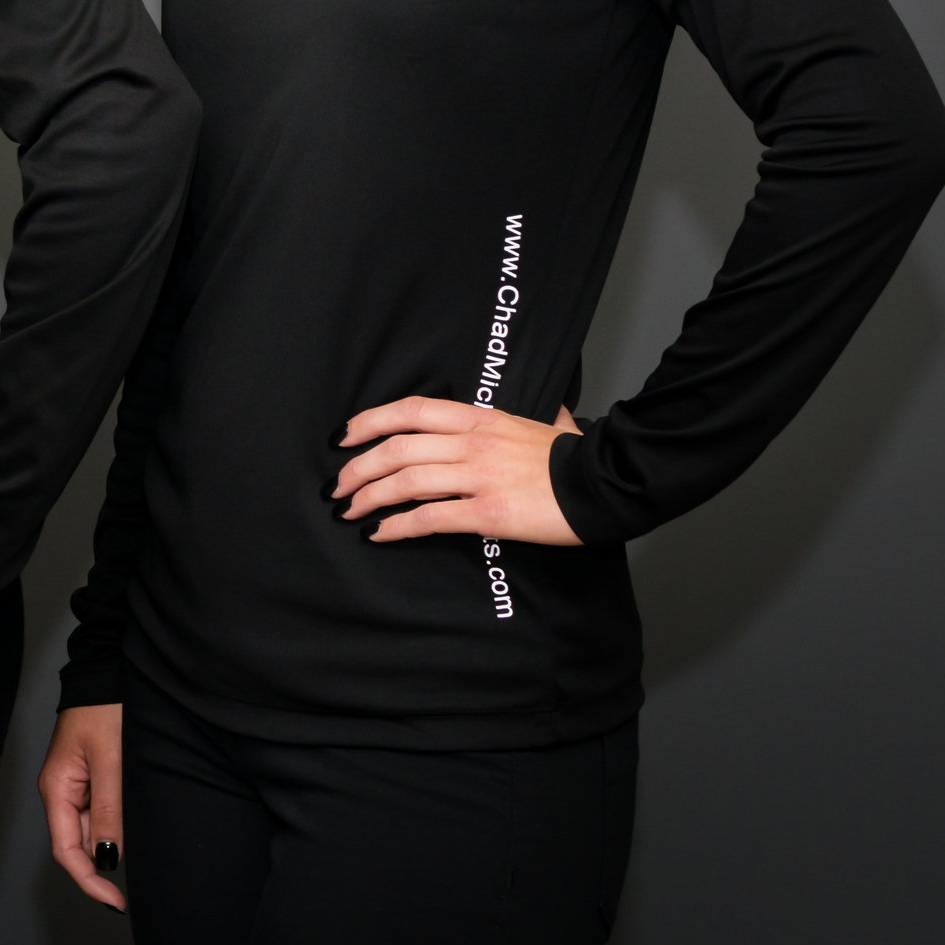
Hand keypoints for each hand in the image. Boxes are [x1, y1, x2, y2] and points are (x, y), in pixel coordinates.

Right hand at [39, 704, 126, 911]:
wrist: (108, 672)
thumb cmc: (105, 709)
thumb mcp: (111, 762)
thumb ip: (110, 811)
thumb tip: (109, 857)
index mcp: (56, 789)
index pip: (67, 851)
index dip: (90, 881)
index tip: (116, 901)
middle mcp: (61, 791)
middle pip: (78, 845)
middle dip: (104, 868)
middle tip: (135, 890)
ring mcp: (75, 785)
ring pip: (92, 831)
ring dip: (114, 845)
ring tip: (143, 851)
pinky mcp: (91, 777)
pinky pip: (101, 813)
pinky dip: (118, 826)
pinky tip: (136, 828)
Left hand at [331, 399, 585, 545]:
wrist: (606, 487)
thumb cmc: (574, 459)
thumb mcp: (544, 424)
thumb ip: (530, 417)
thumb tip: (547, 410)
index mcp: (480, 419)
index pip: (411, 411)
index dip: (370, 421)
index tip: (344, 437)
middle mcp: (473, 443)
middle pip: (397, 449)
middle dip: (358, 468)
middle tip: (338, 486)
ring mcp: (479, 477)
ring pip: (405, 483)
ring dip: (369, 498)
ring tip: (350, 511)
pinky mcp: (488, 513)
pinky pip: (430, 518)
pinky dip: (398, 527)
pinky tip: (381, 534)